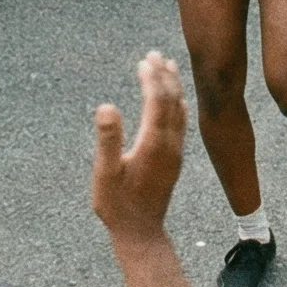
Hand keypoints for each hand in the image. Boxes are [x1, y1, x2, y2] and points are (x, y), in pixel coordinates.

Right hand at [90, 51, 187, 239]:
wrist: (141, 233)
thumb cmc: (117, 205)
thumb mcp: (104, 174)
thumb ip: (108, 140)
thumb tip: (107, 106)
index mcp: (153, 144)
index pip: (157, 101)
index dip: (152, 79)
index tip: (144, 60)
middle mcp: (170, 144)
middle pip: (172, 101)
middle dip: (164, 76)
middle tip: (154, 54)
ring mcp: (175, 152)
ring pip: (179, 111)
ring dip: (174, 87)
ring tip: (168, 66)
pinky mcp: (175, 159)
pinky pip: (182, 124)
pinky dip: (178, 105)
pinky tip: (177, 100)